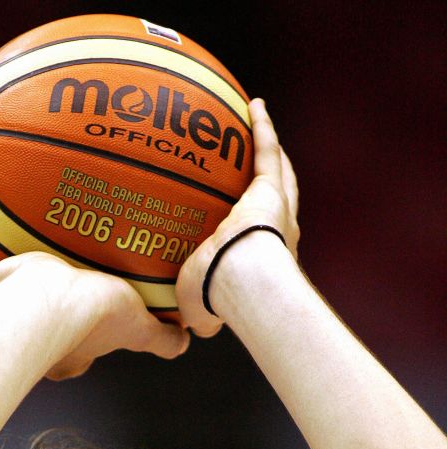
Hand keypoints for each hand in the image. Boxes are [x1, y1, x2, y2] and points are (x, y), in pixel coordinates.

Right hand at [0, 231, 188, 379]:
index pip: (72, 354)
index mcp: (65, 349)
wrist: (49, 309)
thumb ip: (161, 338)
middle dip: (26, 317)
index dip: (82, 346)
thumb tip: (188, 343)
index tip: (85, 328)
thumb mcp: (137, 329)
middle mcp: (28, 336)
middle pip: (24, 327)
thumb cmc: (92, 320)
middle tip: (32, 295)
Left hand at [175, 98, 299, 336]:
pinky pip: (267, 151)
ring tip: (258, 126)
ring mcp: (276, 209)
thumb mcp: (199, 309)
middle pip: (277, 201)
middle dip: (271, 183)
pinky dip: (263, 128)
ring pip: (277, 173)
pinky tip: (253, 104)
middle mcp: (275, 233)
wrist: (241, 281)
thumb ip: (194, 313)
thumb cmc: (219, 299)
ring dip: (270, 149)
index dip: (254, 229)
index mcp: (261, 260)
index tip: (244, 220)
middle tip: (262, 169)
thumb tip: (186, 328)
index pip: (259, 241)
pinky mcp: (269, 190)